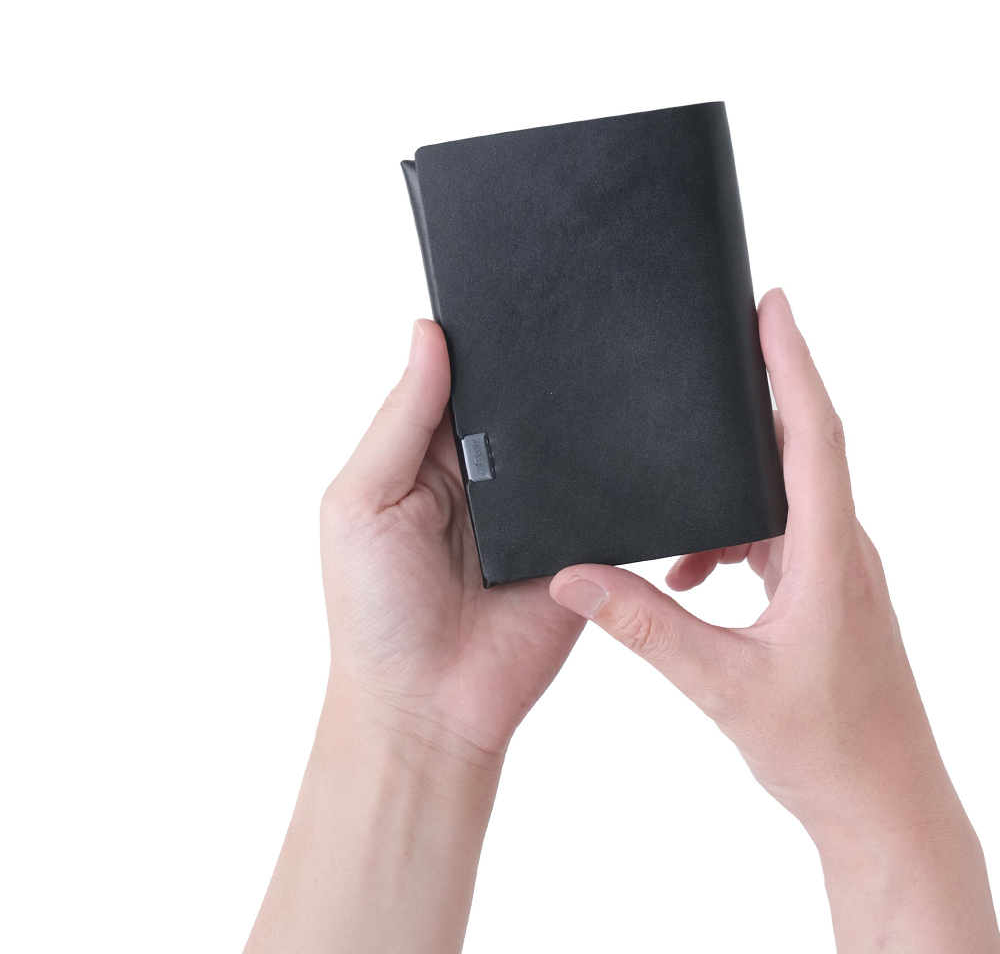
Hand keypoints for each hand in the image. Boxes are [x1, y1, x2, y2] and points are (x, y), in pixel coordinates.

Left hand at [247, 320, 584, 953]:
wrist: (431, 709)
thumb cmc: (377, 612)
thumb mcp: (362, 503)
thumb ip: (401, 420)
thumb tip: (428, 333)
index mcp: (433, 455)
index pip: (467, 379)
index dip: (483, 342)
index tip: (510, 294)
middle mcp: (492, 475)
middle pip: (528, 402)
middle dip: (543, 375)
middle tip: (570, 329)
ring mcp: (542, 509)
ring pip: (576, 441)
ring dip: (584, 422)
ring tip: (602, 379)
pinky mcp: (585, 545)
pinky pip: (613, 496)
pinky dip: (621, 474)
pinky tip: (633, 441)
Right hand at [549, 289, 999, 951]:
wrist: (886, 807)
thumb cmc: (825, 751)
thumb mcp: (720, 685)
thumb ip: (643, 625)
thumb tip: (575, 577)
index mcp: (828, 554)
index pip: (814, 433)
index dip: (792, 363)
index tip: (773, 304)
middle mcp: (841, 548)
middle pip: (800, 445)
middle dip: (757, 394)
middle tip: (711, 349)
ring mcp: (839, 569)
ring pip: (784, 495)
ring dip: (732, 484)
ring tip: (675, 491)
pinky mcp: (828, 592)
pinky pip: (778, 537)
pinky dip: (732, 537)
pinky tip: (689, 571)